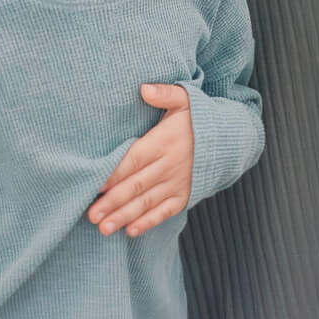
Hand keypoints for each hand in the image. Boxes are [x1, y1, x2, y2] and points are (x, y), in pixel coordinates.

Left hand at [89, 84, 194, 236]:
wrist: (228, 139)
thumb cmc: (198, 118)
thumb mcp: (185, 99)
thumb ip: (164, 93)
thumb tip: (143, 88)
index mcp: (165, 141)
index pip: (135, 159)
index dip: (115, 173)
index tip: (95, 185)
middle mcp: (170, 165)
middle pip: (137, 185)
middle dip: (113, 201)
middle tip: (91, 215)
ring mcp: (178, 182)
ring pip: (147, 202)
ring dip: (124, 216)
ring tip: (103, 228)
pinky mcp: (184, 196)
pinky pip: (164, 212)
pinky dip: (148, 222)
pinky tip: (130, 231)